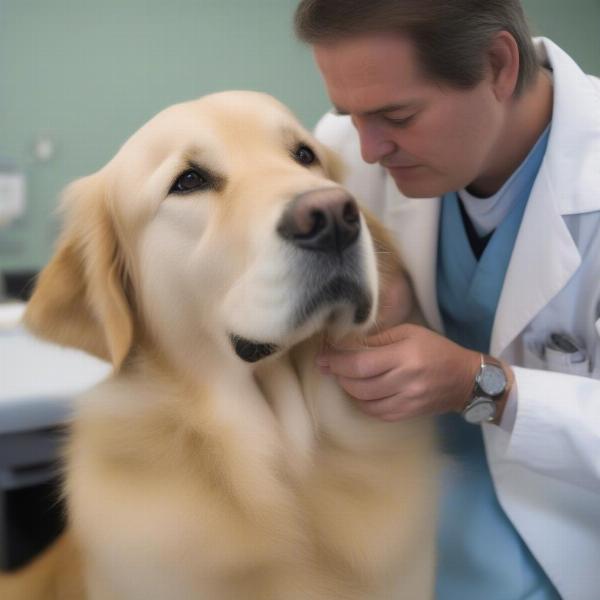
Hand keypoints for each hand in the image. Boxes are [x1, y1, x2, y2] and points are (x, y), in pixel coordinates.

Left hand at [317, 324, 481, 421]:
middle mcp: (406, 381)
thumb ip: (378, 339)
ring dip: (348, 389)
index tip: (322, 357)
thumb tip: (346, 344)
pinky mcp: (407, 414)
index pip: (361, 363)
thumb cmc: (436, 349)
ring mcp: (407, 401)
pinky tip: (359, 391)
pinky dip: (362, 402)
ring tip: (342, 376)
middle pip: (359, 384)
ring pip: (364, 400)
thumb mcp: (409, 333)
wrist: (465, 379)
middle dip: (337, 375)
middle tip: (327, 366)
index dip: (337, 361)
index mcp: (406, 356)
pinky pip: (375, 412)